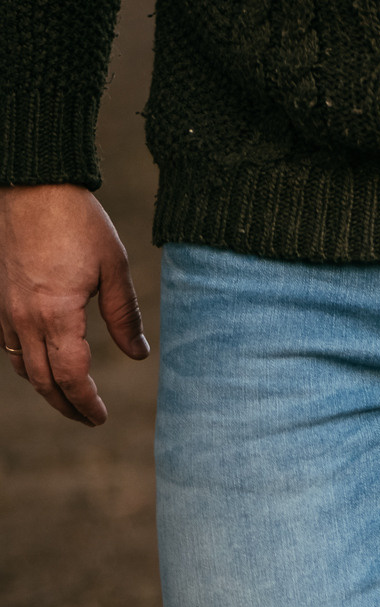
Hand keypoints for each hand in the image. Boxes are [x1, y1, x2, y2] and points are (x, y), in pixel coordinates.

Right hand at [0, 185, 148, 425]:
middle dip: (65, 405)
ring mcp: (4, 311)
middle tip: (89, 418)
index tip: (100, 418)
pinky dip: (27, 363)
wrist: (32, 188)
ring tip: (70, 398)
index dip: (85, 402)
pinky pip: (8, 345)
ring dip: (45, 387)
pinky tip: (44, 363)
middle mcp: (23, 319)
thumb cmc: (78, 223)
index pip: (70, 376)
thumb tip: (139, 354)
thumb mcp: (114, 268)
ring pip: (21, 365)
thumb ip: (124, 316)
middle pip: (41, 380)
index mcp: (55, 315)